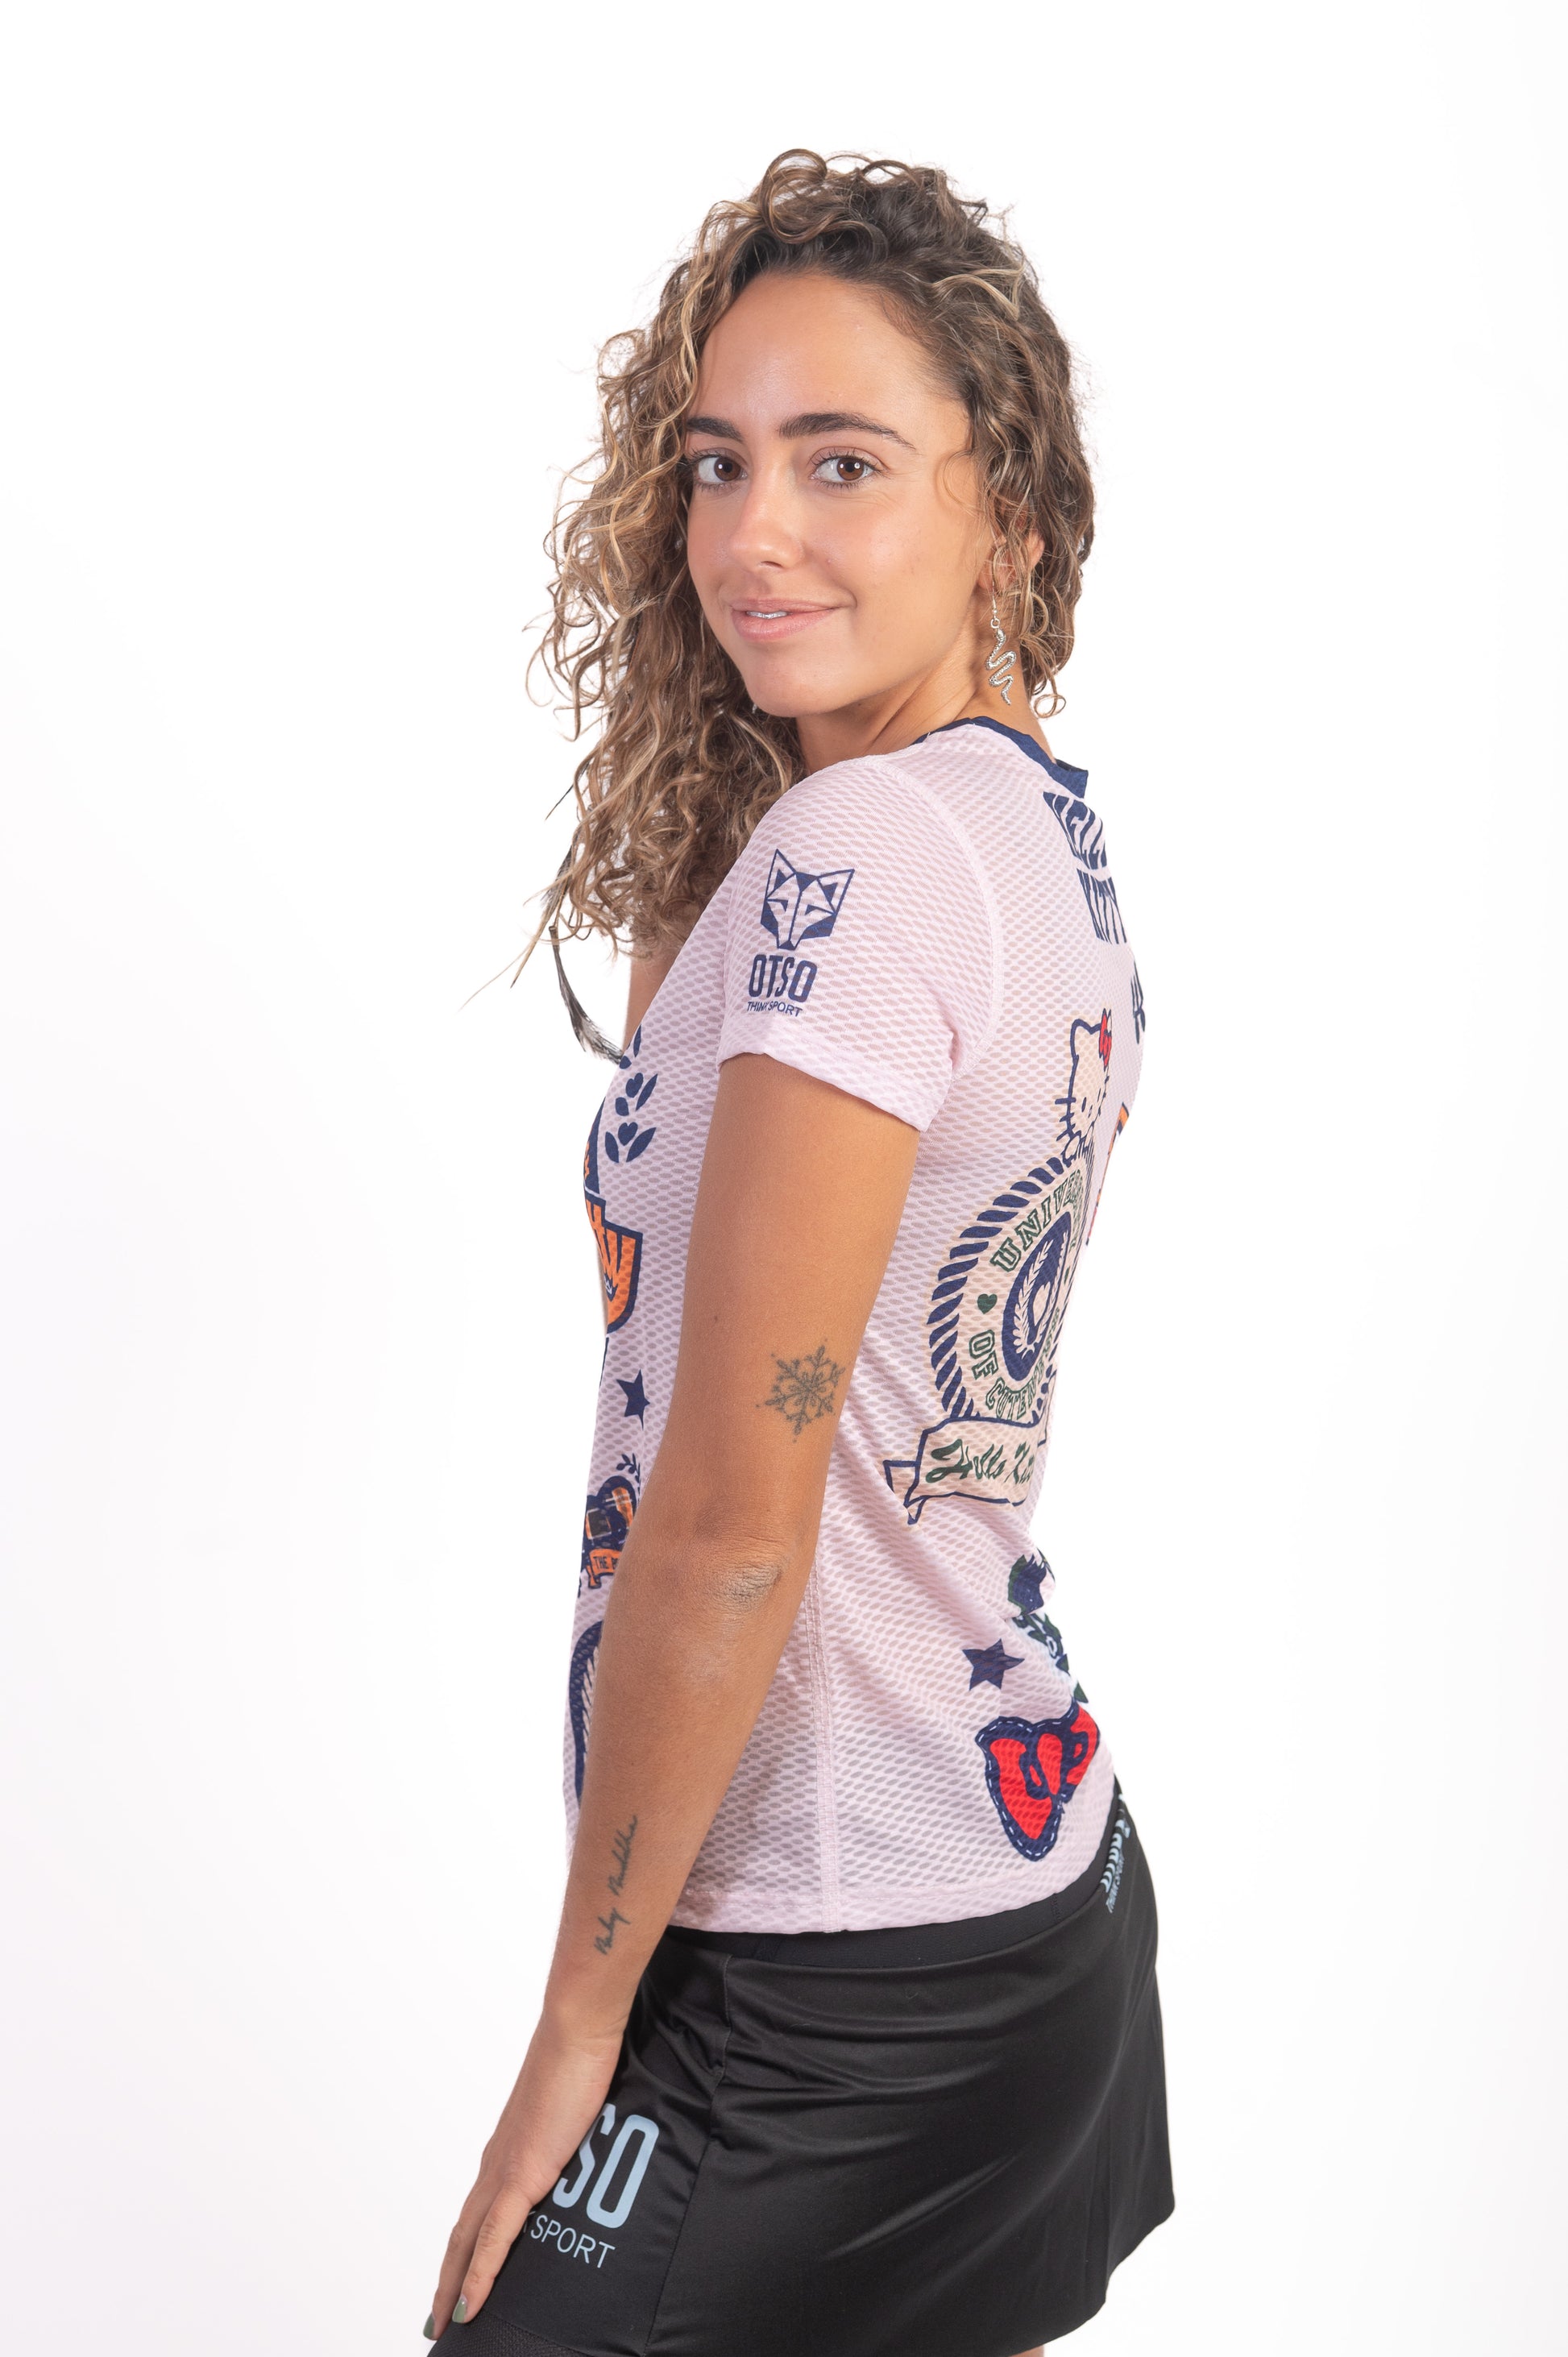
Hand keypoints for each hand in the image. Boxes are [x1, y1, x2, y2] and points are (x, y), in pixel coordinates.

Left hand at [426, 2011, 625, 2337]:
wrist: (577, 2033)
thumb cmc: (580, 2061)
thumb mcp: (574, 2115)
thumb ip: (570, 2140)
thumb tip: (584, 2154)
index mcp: (506, 2151)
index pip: (475, 2212)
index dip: (462, 2251)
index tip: (454, 2281)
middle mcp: (495, 2165)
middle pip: (460, 2236)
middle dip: (448, 2279)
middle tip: (437, 2317)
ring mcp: (505, 2171)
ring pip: (466, 2243)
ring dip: (453, 2285)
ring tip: (445, 2321)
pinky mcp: (521, 2175)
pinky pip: (493, 2238)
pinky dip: (478, 2276)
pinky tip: (467, 2306)